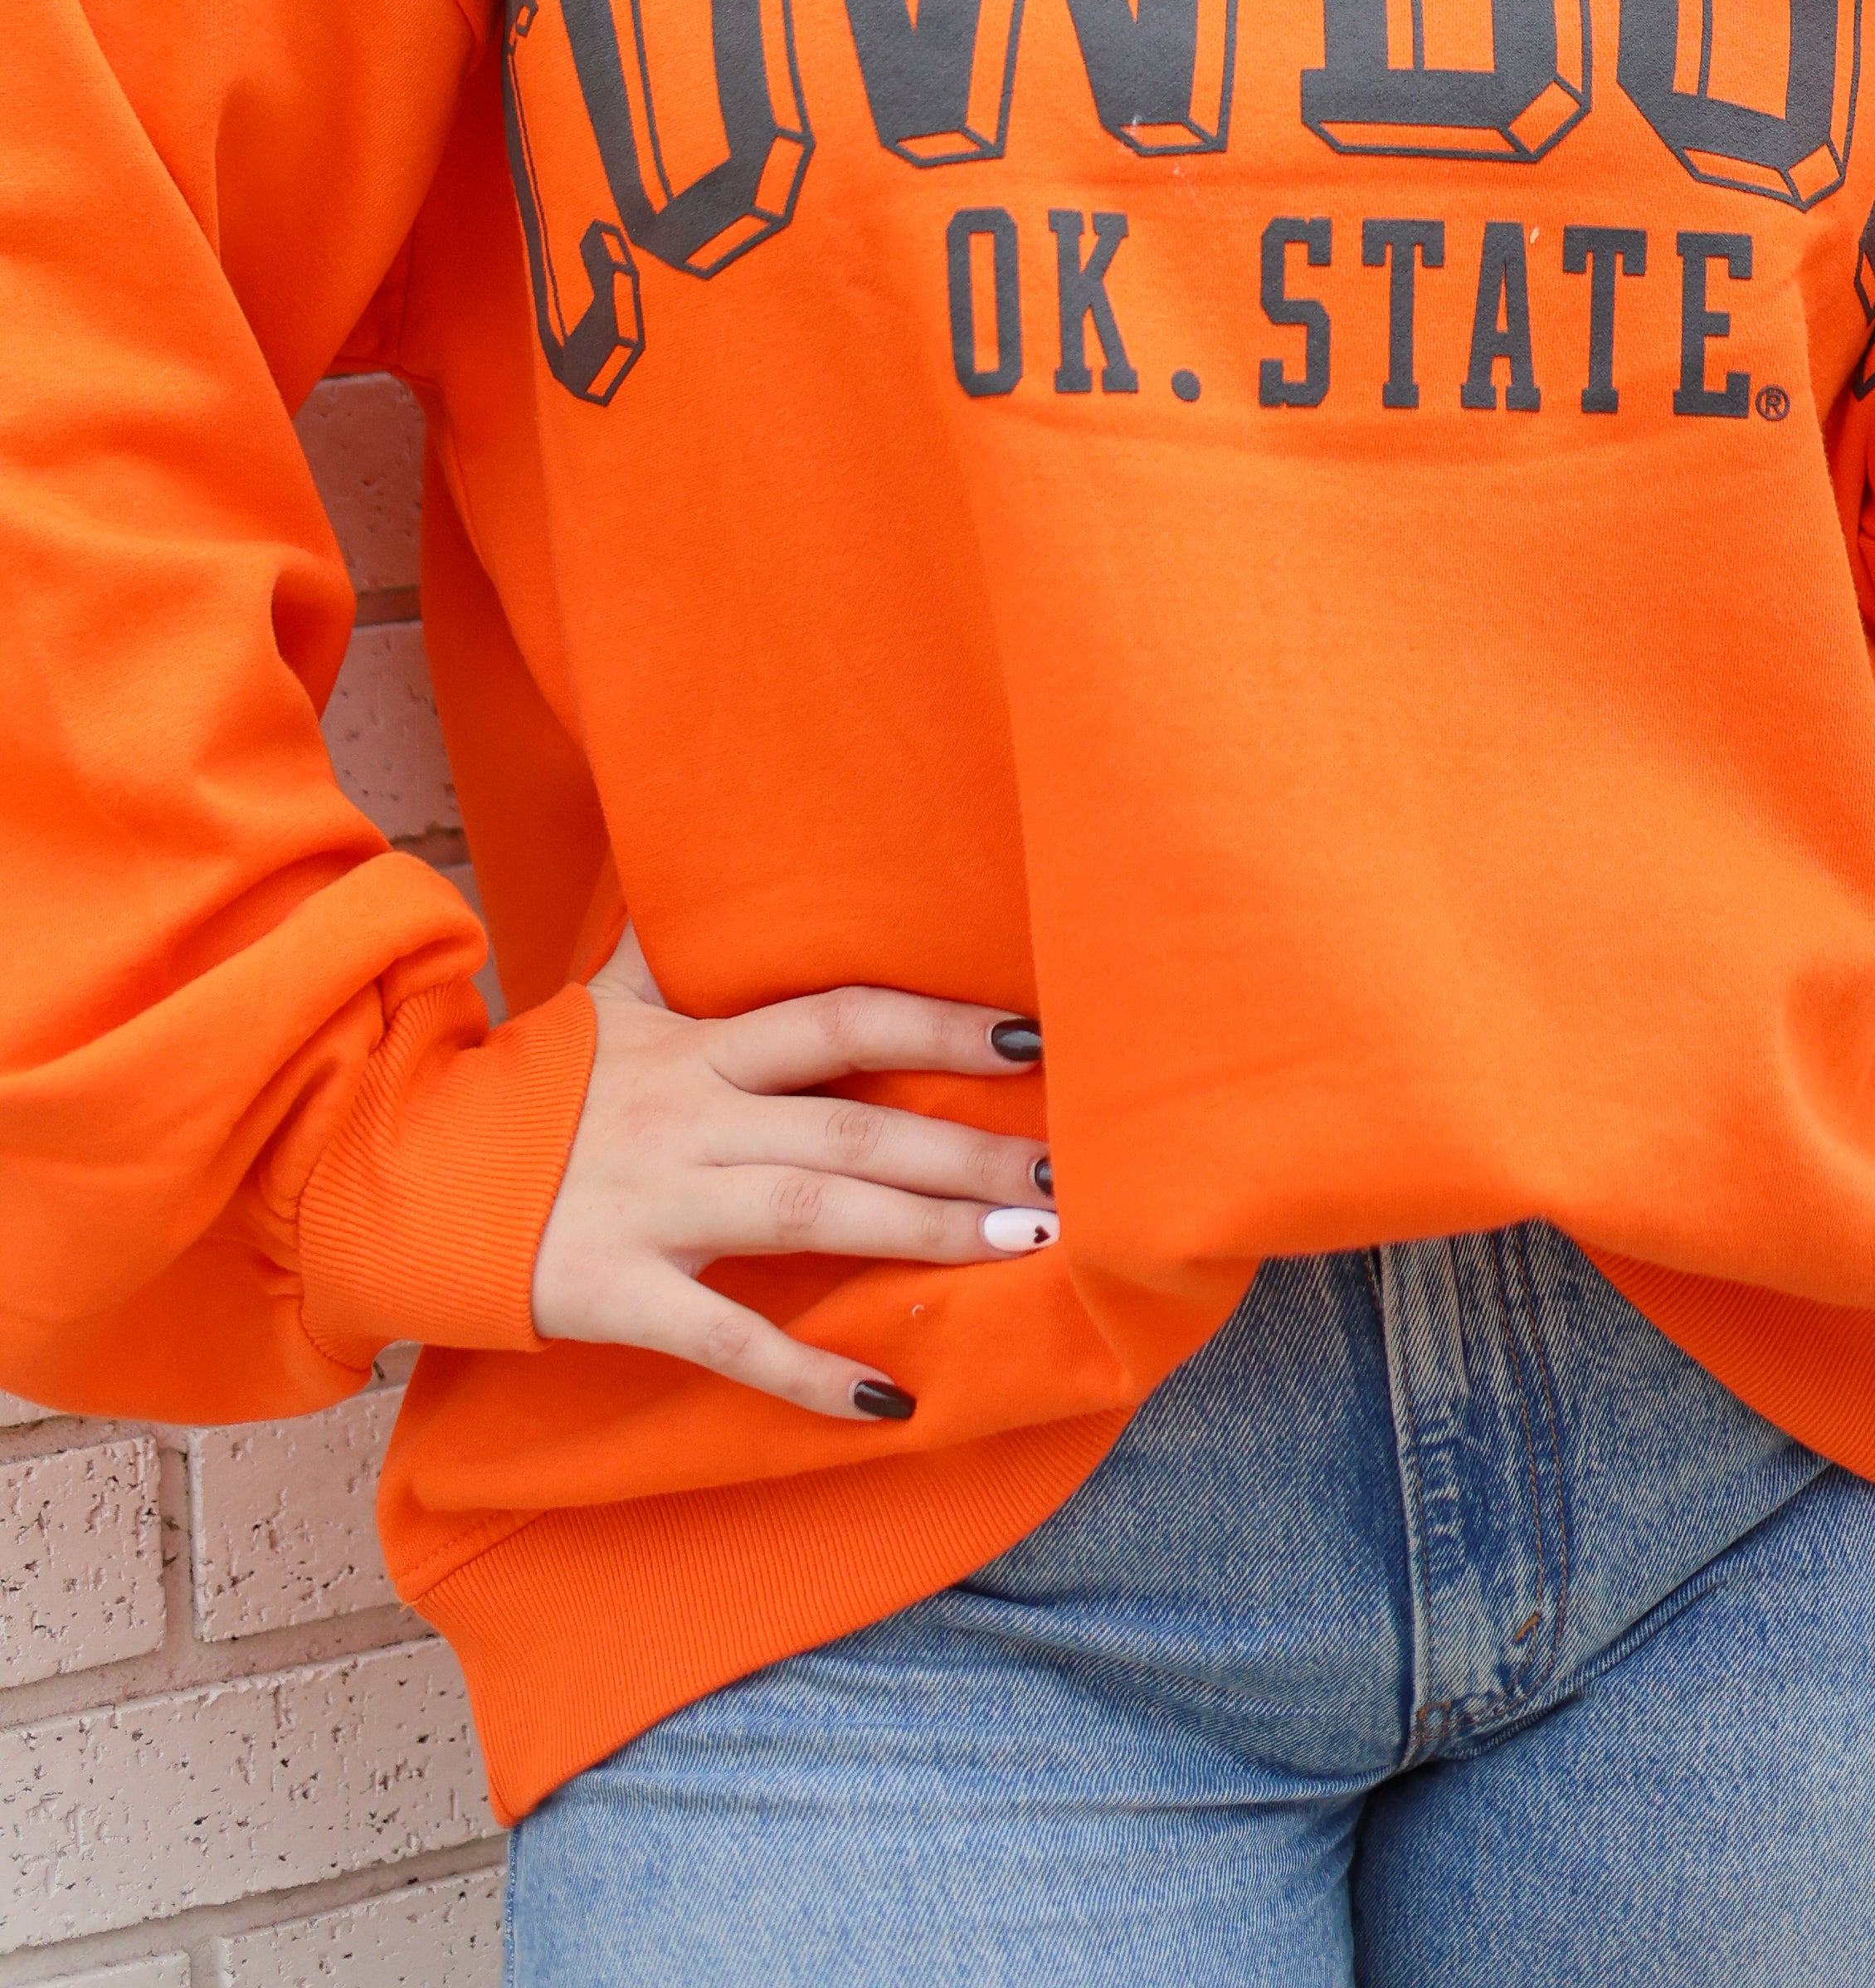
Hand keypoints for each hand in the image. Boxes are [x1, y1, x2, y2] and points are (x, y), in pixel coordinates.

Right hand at [526, 922, 1052, 1423]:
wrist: (396, 1170)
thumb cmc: (525, 1091)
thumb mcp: (608, 1006)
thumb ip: (681, 960)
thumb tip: (722, 887)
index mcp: (698, 1047)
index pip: (841, 1020)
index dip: (939, 1025)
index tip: (1034, 1039)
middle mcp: (688, 1115)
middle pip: (852, 1129)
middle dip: (967, 1149)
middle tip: (1069, 1173)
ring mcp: (653, 1204)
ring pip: (812, 1216)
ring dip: (925, 1233)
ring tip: (1025, 1248)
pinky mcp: (613, 1290)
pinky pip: (725, 1338)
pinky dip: (806, 1372)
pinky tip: (887, 1397)